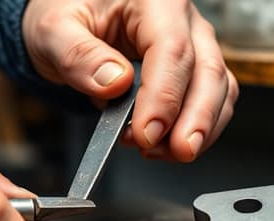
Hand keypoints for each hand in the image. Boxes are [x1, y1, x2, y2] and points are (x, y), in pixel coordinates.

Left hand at [23, 0, 238, 161]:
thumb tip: (114, 83)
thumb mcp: (54, 30)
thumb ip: (78, 55)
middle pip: (208, 70)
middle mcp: (182, 20)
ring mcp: (193, 45)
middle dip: (196, 119)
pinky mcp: (193, 70)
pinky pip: (212, 101)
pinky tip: (165, 145)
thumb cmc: (67, 16)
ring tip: (157, 151)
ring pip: (219, 89)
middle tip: (176, 151)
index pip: (172, 50)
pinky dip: (196, 128)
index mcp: (153, 0)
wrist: (70, 24)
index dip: (165, 96)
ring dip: (197, 128)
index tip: (147, 132)